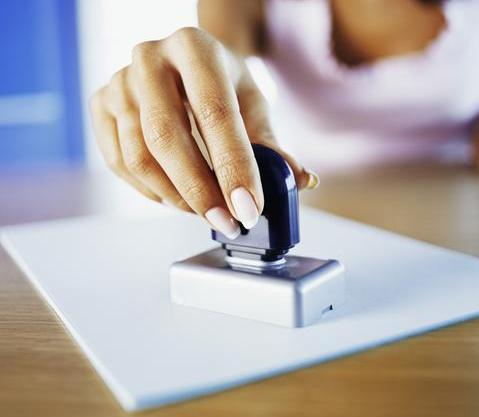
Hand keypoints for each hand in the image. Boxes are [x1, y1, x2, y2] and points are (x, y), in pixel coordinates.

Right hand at [90, 27, 317, 238]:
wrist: (185, 64)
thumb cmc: (222, 85)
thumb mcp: (251, 104)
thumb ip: (271, 144)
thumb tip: (299, 181)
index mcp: (194, 47)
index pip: (214, 113)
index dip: (233, 167)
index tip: (248, 209)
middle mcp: (149, 58)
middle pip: (167, 138)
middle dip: (200, 192)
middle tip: (227, 222)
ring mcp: (119, 82)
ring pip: (139, 157)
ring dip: (175, 197)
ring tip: (205, 211)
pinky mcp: (100, 106)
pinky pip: (119, 164)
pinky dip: (150, 191)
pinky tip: (176, 196)